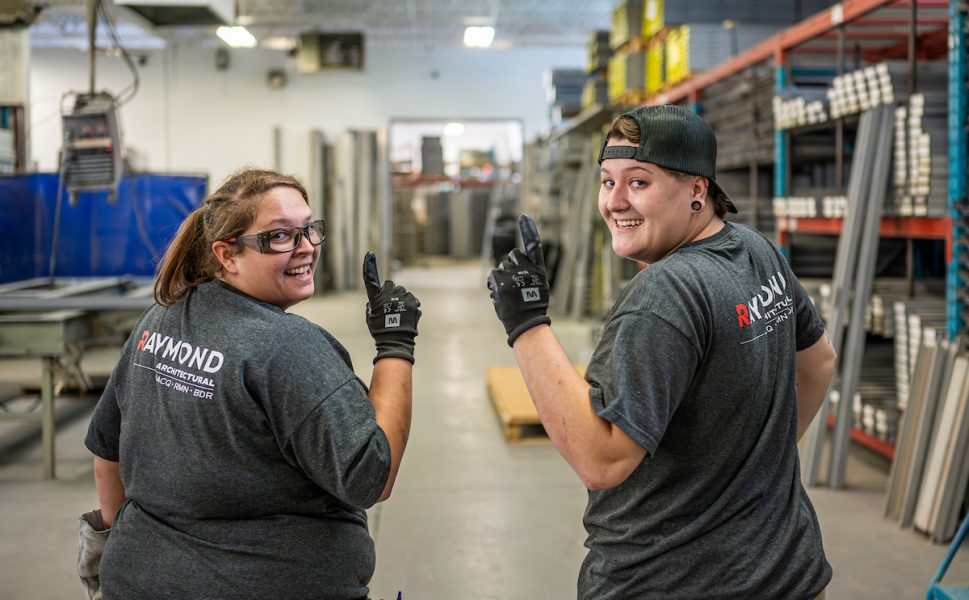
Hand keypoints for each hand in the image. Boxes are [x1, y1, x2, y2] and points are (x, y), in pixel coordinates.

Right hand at [363, 252, 420, 363]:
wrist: (396, 342)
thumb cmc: (380, 331)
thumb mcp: (370, 317)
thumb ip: (372, 305)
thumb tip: (375, 301)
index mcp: (376, 298)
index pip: (370, 280)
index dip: (369, 266)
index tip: (369, 254)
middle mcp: (389, 295)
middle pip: (391, 285)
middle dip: (391, 292)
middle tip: (391, 306)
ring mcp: (402, 298)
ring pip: (403, 292)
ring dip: (402, 299)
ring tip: (400, 314)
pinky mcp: (414, 303)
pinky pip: (412, 300)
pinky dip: (411, 306)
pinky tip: (407, 316)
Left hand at [487, 215, 550, 346]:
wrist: (525, 323)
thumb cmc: (532, 306)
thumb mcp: (538, 285)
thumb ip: (528, 270)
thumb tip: (513, 260)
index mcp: (538, 269)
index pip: (534, 244)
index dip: (529, 229)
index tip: (524, 216)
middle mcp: (527, 268)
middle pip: (513, 255)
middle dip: (511, 266)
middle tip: (515, 284)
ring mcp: (513, 274)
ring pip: (501, 266)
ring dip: (502, 277)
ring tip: (510, 293)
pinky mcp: (500, 280)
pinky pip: (493, 274)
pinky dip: (494, 283)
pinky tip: (501, 294)